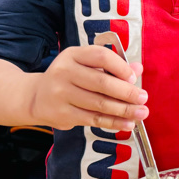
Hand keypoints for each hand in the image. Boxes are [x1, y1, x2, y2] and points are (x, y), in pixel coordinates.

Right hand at [27, 45, 147, 132]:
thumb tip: (138, 69)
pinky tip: (127, 123)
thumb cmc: (68, 79)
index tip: (134, 77)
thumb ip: (112, 66)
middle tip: (143, 98)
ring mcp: (61, 94)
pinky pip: (93, 119)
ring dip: (124, 110)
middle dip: (126, 92)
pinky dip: (113, 122)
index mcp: (73, 55)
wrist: (35, 97)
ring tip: (141, 113)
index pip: (101, 57)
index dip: (120, 67)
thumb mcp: (86, 66)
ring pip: (99, 103)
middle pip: (101, 82)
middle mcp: (64, 72)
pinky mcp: (62, 114)